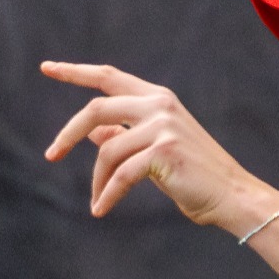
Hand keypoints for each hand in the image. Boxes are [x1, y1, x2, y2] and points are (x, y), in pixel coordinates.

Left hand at [41, 62, 278, 228]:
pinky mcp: (163, 152)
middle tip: (51, 155)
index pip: (107, 77)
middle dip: (68, 133)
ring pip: (107, 150)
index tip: (46, 67)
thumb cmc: (193, 176)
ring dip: (97, 180)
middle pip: (95, 110)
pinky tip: (101, 210)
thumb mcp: (154, 150)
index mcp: (157, 98)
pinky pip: (120, 176)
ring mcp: (162, 126)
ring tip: (98, 202)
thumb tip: (91, 131)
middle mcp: (159, 105)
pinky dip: (107, 195)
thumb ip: (124, 135)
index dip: (74, 72)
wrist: (232, 195)